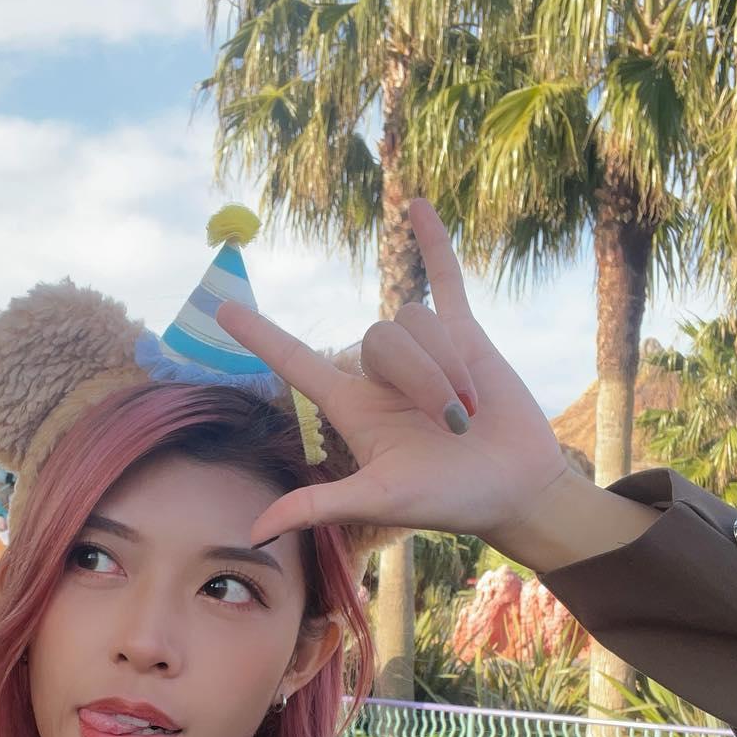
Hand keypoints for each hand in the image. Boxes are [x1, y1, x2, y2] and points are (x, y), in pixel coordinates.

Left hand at [215, 199, 571, 546]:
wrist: (514, 487)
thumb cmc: (447, 500)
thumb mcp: (380, 499)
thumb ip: (320, 504)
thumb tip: (256, 530)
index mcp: (352, 407)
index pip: (295, 362)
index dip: (259, 336)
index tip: (222, 309)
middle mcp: (380, 375)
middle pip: (378, 338)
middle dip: (422, 379)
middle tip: (454, 426)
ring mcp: (422, 350)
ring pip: (416, 320)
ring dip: (447, 364)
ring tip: (471, 409)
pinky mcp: (464, 333)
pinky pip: (442, 279)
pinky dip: (433, 243)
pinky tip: (416, 206)